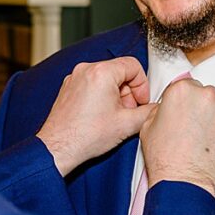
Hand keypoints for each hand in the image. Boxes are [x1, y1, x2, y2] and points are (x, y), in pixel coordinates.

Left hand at [37, 57, 155, 175]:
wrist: (58, 148)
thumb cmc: (85, 137)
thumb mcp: (127, 125)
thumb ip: (148, 112)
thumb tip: (156, 108)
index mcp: (101, 72)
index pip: (133, 65)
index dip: (142, 85)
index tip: (141, 101)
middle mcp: (85, 70)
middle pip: (119, 71)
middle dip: (129, 92)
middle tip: (128, 112)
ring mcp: (74, 78)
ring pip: (106, 78)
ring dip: (116, 95)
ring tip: (114, 116)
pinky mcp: (68, 88)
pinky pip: (92, 84)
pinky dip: (101, 96)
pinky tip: (101, 116)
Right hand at [140, 79, 214, 197]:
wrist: (182, 183)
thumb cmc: (164, 158)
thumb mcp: (148, 125)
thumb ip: (163, 108)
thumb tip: (170, 107)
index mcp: (183, 90)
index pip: (189, 85)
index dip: (186, 101)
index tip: (186, 112)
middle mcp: (207, 96)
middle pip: (209, 95)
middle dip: (203, 109)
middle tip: (194, 128)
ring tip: (203, 141)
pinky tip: (214, 148)